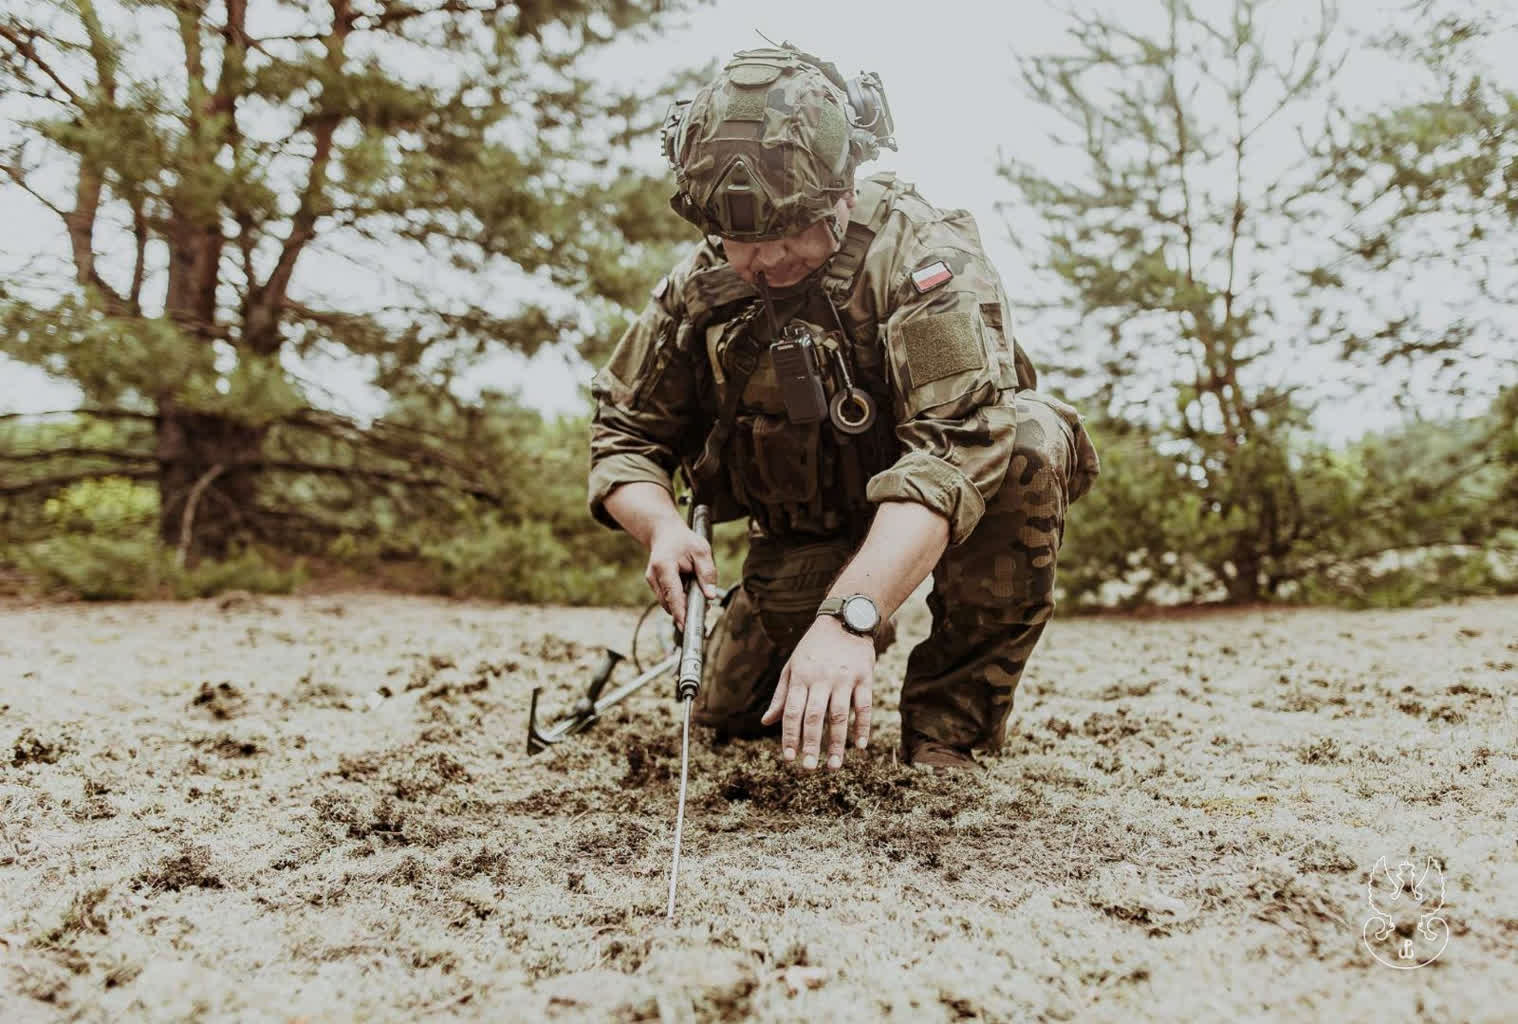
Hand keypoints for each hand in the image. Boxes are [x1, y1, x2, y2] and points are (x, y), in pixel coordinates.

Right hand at [645, 521, 718, 631]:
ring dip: (683, 604)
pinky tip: (689, 589)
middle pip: (670, 603)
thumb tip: (711, 596)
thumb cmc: (684, 540)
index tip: (686, 627)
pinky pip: (667, 597)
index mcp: (664, 566)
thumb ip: (707, 573)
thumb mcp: (701, 551)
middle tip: (706, 609)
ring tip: (699, 594)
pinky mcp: (654, 584)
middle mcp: (654, 576)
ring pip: (668, 602)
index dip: (680, 613)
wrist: (664, 532)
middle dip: (686, 610)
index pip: (673, 595)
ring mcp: (652, 581)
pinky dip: (679, 598)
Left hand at [761, 616, 873, 770]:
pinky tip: (860, 746)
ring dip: (837, 743)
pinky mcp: (865, 677)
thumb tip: (766, 722)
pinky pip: (864, 706)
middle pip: (815, 717)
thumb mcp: (792, 667)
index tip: (789, 759)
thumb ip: (782, 696)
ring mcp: (844, 678)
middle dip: (811, 744)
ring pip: (840, 716)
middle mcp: (821, 679)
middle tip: (808, 768)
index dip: (790, 736)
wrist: (845, 620)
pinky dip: (863, 726)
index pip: (793, 712)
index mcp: (800, 677)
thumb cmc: (813, 648)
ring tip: (833, 766)